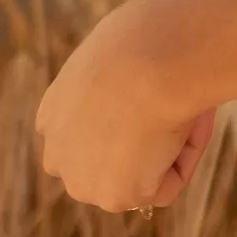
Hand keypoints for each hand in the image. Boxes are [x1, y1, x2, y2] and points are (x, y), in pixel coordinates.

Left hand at [34, 0, 217, 216]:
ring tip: (180, 112)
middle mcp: (58, 155)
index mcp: (52, 116)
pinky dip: (184, 161)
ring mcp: (84, 181)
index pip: (86, 139)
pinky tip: (181, 127)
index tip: (155, 105)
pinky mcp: (118, 197)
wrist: (148, 56)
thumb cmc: (142, 39)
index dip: (125, 127)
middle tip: (176, 113)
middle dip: (143, 153)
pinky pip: (166, 187)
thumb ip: (121, 82)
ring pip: (140, 178)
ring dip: (166, 155)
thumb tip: (154, 79)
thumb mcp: (119, 55)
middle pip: (111, 167)